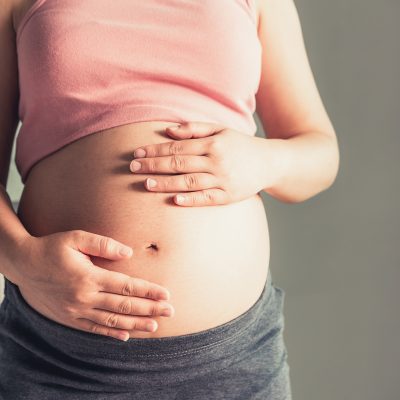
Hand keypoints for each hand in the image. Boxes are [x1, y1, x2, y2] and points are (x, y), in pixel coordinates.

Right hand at [14, 231, 174, 340]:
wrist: (24, 265)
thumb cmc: (52, 248)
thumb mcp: (75, 238)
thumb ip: (103, 244)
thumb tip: (128, 252)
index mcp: (89, 277)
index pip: (126, 287)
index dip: (148, 291)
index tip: (166, 294)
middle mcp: (84, 297)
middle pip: (124, 306)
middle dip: (150, 309)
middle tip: (170, 311)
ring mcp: (76, 310)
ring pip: (112, 321)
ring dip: (135, 325)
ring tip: (155, 327)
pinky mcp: (69, 318)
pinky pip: (93, 329)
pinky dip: (111, 334)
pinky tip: (125, 336)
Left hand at [130, 121, 274, 205]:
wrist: (270, 163)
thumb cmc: (241, 145)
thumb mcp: (221, 130)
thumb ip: (194, 128)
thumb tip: (168, 130)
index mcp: (213, 143)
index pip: (178, 147)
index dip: (155, 150)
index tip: (137, 154)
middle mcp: (217, 161)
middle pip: (179, 163)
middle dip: (154, 165)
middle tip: (133, 168)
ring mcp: (223, 180)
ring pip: (189, 181)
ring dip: (166, 183)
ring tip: (146, 184)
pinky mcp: (229, 196)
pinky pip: (207, 198)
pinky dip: (190, 199)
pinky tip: (174, 200)